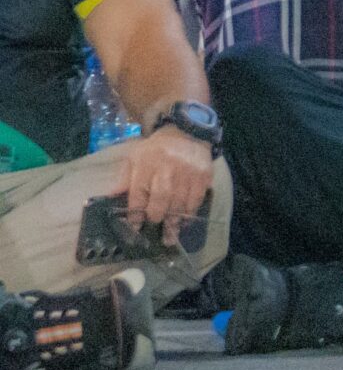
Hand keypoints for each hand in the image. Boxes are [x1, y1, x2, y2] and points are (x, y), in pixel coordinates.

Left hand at [115, 126, 214, 247]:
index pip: (138, 193)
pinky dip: (190, 213)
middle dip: (156, 218)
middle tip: (154, 233)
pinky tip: (185, 222)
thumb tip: (111, 198)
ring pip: (180, 203)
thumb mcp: (135, 157)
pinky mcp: (203, 176)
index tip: (134, 228)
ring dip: (174, 222)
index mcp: (146, 164)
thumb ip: (124, 178)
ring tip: (170, 237)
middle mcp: (167, 169)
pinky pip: (197, 199)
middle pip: (161, 200)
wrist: (187, 132)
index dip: (135, 213)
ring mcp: (188, 173)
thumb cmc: (156, 149)